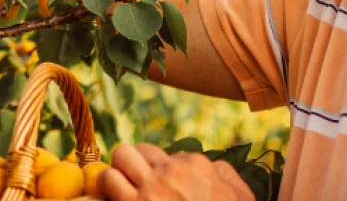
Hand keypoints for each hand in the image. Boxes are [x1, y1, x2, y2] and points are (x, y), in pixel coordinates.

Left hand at [99, 144, 256, 200]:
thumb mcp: (241, 194)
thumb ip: (224, 174)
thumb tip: (212, 166)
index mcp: (193, 165)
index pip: (160, 155)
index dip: (154, 171)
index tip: (156, 186)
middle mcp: (169, 171)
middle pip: (130, 151)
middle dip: (126, 165)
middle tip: (129, 183)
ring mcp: (148, 190)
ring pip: (116, 161)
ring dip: (113, 176)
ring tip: (118, 191)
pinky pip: (107, 185)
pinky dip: (106, 192)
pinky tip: (112, 200)